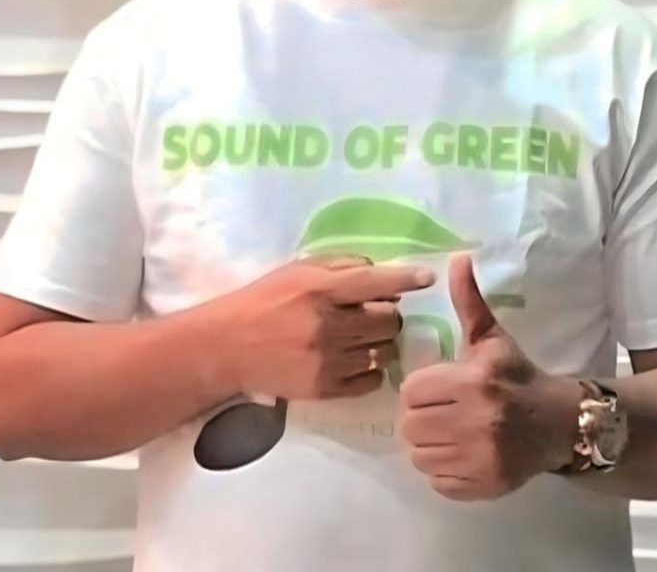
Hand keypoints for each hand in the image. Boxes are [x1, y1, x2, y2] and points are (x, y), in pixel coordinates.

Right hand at [226, 255, 435, 400]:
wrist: (229, 346)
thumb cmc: (266, 300)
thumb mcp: (300, 271)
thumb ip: (342, 267)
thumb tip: (383, 275)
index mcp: (321, 290)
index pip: (374, 282)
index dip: (405, 279)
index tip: (427, 278)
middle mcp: (329, 325)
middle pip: (388, 320)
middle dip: (388, 315)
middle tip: (375, 314)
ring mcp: (328, 360)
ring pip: (383, 350)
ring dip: (380, 342)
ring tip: (363, 338)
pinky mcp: (325, 389)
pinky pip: (371, 379)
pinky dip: (371, 369)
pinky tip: (356, 359)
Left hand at [398, 252, 580, 500]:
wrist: (559, 423)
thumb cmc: (516, 375)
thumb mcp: (492, 337)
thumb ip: (468, 301)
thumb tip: (458, 258)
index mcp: (474, 380)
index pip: (412, 391)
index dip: (419, 388)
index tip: (435, 386)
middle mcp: (477, 421)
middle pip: (410, 426)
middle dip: (420, 417)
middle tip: (438, 410)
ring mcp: (481, 459)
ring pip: (419, 456)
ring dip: (428, 444)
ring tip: (447, 431)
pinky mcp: (484, 486)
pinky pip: (437, 482)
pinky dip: (442, 470)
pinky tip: (459, 453)